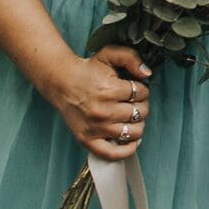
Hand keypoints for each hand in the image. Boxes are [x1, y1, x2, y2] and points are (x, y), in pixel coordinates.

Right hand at [43, 40, 152, 158]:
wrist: (62, 83)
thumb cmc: (87, 71)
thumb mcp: (109, 54)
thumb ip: (131, 58)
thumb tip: (147, 73)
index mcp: (110, 90)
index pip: (142, 93)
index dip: (143, 89)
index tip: (135, 88)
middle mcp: (103, 111)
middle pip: (140, 112)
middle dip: (141, 104)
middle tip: (133, 101)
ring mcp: (96, 128)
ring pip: (133, 132)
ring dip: (138, 123)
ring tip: (131, 116)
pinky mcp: (87, 140)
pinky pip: (112, 154)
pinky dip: (127, 150)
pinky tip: (132, 141)